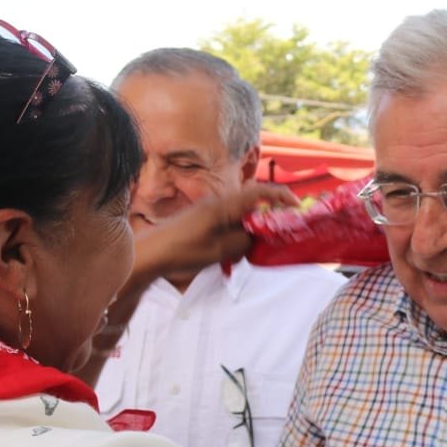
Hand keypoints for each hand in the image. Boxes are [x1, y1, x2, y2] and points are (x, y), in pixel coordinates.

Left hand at [133, 182, 298, 281]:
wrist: (148, 255)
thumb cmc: (181, 251)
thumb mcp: (219, 251)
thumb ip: (243, 242)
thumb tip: (256, 238)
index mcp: (223, 206)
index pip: (259, 192)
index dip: (281, 196)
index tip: (297, 206)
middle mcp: (217, 204)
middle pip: (252, 203)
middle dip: (267, 218)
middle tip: (276, 237)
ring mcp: (209, 212)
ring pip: (240, 216)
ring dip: (249, 232)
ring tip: (246, 253)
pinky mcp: (202, 221)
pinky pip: (228, 224)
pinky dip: (236, 236)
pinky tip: (230, 254)